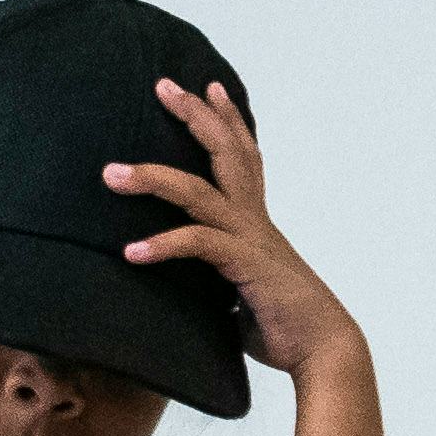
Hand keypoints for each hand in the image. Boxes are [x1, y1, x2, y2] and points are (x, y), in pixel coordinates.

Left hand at [105, 75, 367, 377]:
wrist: (323, 351)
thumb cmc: (283, 325)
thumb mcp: (238, 292)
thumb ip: (215, 279)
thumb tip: (193, 289)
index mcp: (255, 221)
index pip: (243, 156)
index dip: (227, 120)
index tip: (210, 87)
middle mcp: (254, 219)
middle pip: (226, 152)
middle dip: (195, 115)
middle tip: (163, 85)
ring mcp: (250, 238)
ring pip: (199, 192)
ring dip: (153, 178)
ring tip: (111, 173)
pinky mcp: (246, 264)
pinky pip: (199, 243)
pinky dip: (164, 245)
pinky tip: (132, 252)